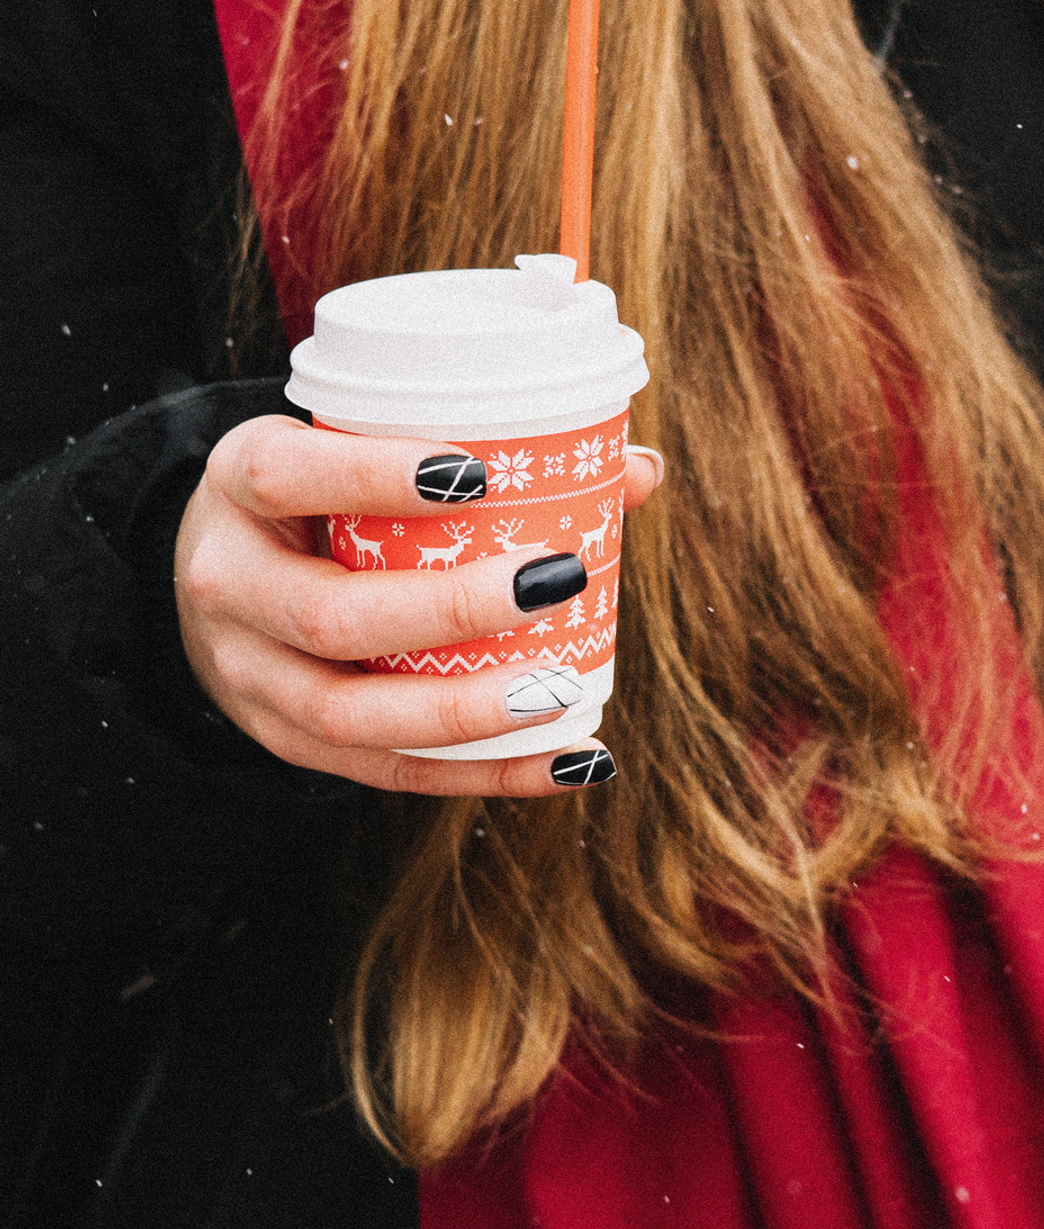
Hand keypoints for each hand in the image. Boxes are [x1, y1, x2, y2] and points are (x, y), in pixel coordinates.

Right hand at [175, 416, 662, 794]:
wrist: (220, 583)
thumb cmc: (319, 501)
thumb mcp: (355, 453)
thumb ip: (479, 454)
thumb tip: (639, 472)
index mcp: (240, 485)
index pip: (290, 476)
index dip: (377, 475)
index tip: (481, 474)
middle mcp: (228, 585)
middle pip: (330, 617)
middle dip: (449, 609)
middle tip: (553, 581)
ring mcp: (250, 676)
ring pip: (351, 714)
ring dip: (467, 710)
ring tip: (562, 690)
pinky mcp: (289, 742)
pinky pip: (392, 773)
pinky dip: (490, 774)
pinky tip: (572, 762)